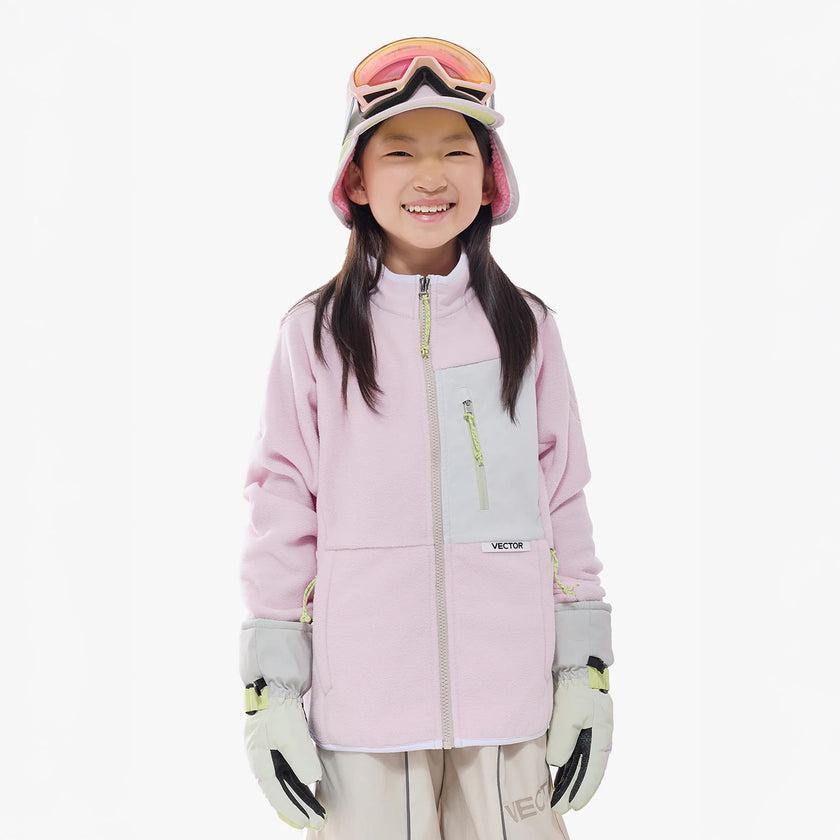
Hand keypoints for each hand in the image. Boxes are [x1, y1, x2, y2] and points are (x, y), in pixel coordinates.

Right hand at [244, 683, 326, 829]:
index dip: (291, 809)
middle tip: (315, 821)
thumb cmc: (280, 708)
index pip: (275, 791)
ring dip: (297, 794)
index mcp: (259, 758)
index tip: (306, 822)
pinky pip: (285, 767)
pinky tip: (306, 785)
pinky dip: (296, 779)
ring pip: (282, 779)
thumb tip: (310, 780)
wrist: (275, 680)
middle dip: (296, 807)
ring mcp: (267, 748)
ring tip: (313, 809)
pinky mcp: (276, 739)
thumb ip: (300, 760)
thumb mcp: (291, 735)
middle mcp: (261, 757)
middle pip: (279, 788)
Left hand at [545, 658, 611, 814]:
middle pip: (587, 770)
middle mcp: (597, 736)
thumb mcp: (568, 716)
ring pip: (581, 761)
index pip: (592, 772)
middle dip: (574, 789)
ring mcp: (589, 729)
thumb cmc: (576, 689)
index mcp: (600, 737)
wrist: (576, 663)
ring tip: (558, 793)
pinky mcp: (579, 721)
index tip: (571, 806)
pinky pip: (575, 748)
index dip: (582, 791)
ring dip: (571, 777)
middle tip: (561, 807)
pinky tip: (559, 769)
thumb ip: (563, 742)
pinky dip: (568, 762)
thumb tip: (558, 764)